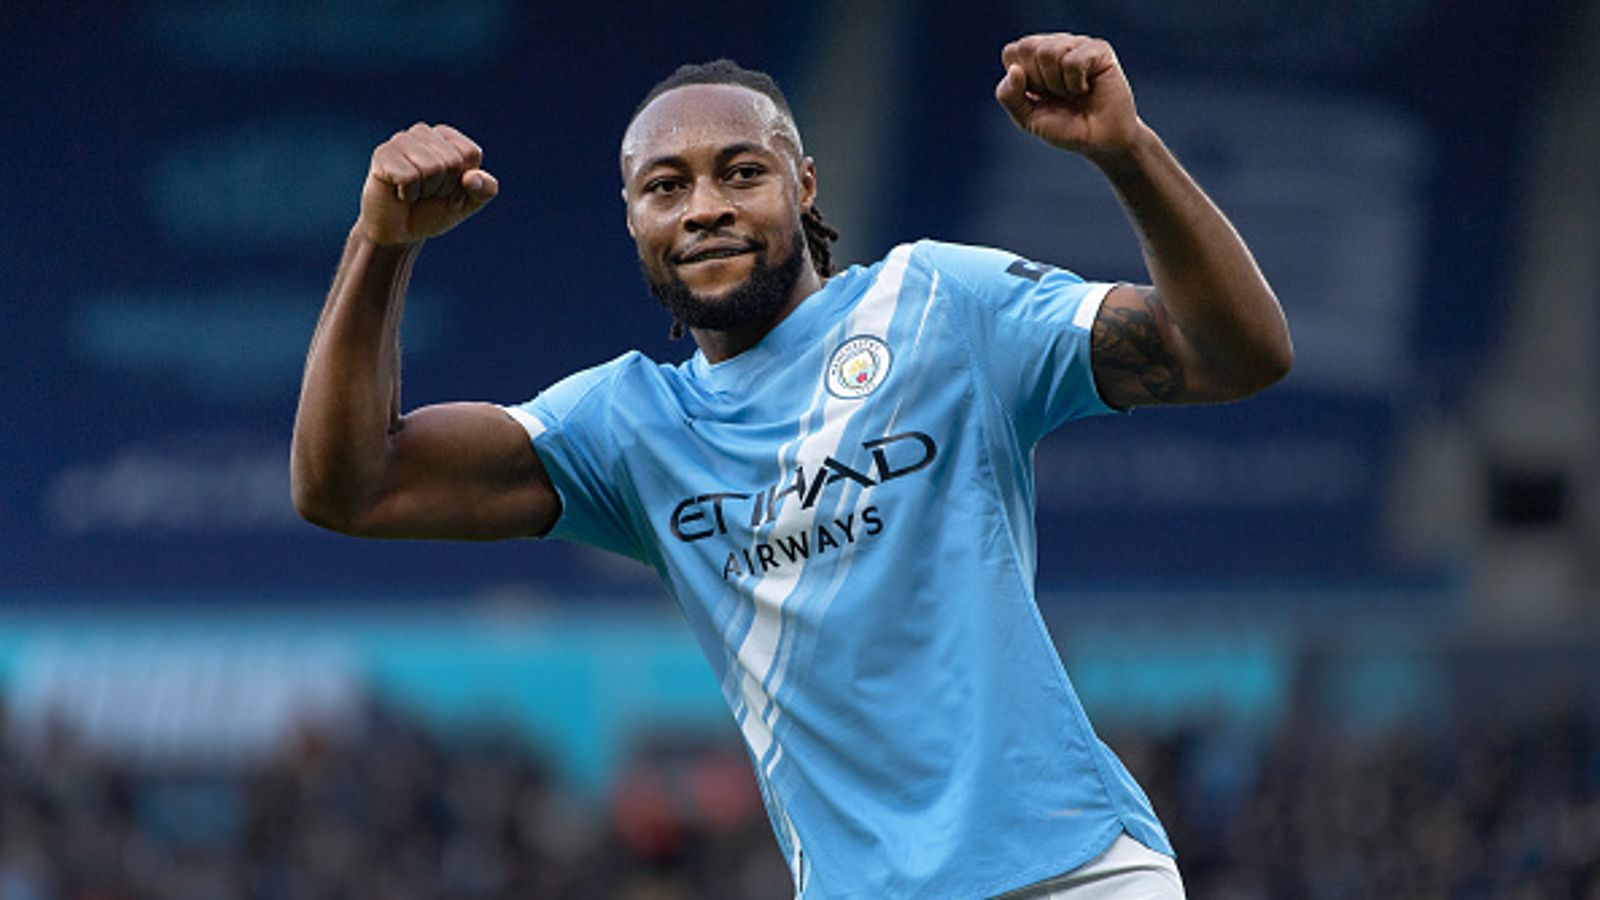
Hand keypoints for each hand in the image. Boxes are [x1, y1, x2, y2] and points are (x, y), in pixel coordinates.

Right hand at [359, 123, 498, 246]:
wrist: (399, 232)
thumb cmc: (434, 211)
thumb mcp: (469, 203)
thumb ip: (485, 190)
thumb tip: (472, 178)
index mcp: (447, 137)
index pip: (470, 154)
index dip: (464, 181)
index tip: (448, 189)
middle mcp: (423, 132)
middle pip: (452, 161)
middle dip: (445, 188)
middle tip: (428, 194)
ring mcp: (401, 141)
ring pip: (432, 168)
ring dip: (426, 191)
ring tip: (414, 192)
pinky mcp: (382, 154)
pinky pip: (409, 177)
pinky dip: (408, 194)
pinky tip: (399, 193)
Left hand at [994, 34, 1140, 158]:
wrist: (1099, 142)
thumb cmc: (1065, 127)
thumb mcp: (1027, 118)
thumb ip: (1009, 96)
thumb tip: (1014, 69)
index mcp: (1034, 58)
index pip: (1012, 52)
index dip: (1021, 80)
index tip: (1038, 96)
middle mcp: (1055, 46)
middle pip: (1027, 47)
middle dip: (1038, 80)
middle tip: (1057, 95)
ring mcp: (1077, 44)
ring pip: (1048, 51)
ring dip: (1058, 83)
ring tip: (1072, 93)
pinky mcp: (1098, 49)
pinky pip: (1073, 60)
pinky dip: (1076, 83)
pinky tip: (1086, 89)